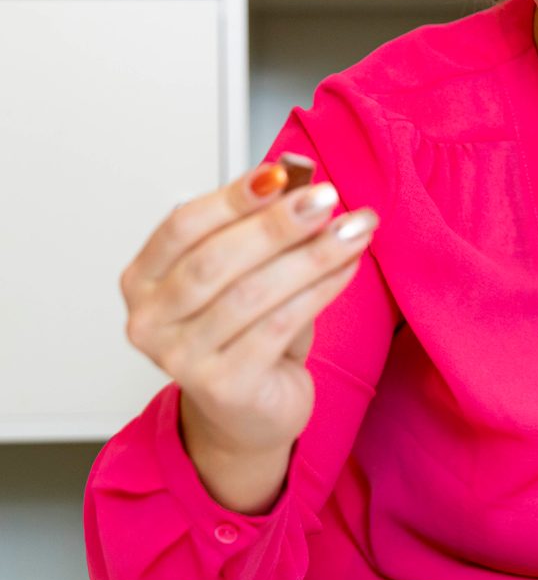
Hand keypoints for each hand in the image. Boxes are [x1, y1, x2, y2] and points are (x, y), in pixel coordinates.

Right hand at [120, 159, 379, 471]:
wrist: (250, 413)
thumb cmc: (244, 335)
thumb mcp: (249, 271)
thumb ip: (262, 221)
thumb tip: (294, 166)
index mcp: (143, 279)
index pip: (183, 225)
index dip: (234, 196)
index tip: (283, 172)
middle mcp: (150, 320)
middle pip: (216, 259)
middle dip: (278, 223)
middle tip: (327, 198)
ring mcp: (180, 358)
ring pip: (252, 293)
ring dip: (311, 255)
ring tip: (352, 230)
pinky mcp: (222, 386)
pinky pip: (279, 326)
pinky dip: (319, 290)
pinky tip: (347, 268)